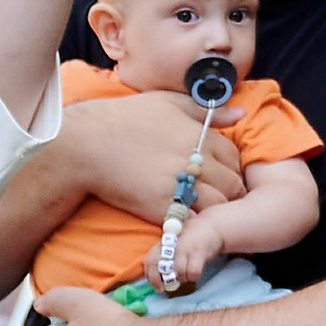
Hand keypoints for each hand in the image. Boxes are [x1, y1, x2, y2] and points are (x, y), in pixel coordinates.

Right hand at [57, 95, 239, 225]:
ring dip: (214, 208)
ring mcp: (178, 186)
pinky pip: (193, 221)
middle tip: (216, 194)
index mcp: (198, 134)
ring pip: (218, 206)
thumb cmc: (124, 118)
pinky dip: (194, 222)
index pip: (234, 156)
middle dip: (229, 190)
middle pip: (232, 183)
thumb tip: (240, 114)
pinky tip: (186, 217)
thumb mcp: (168, 102)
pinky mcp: (161, 207)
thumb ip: (206, 110)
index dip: (230, 165)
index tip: (220, 172)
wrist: (85, 144)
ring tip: (202, 208)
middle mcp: (193, 160)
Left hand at [156, 204, 240, 291]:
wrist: (213, 226)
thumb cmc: (192, 237)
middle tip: (163, 289)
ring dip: (181, 278)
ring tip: (186, 276)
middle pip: (156, 264)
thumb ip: (166, 256)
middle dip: (157, 280)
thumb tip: (160, 277)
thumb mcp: (176, 243)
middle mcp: (173, 245)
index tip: (155, 285)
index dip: (149, 275)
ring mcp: (185, 247)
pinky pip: (193, 272)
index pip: (149, 260)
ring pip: (177, 271)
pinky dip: (193, 276)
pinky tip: (196, 273)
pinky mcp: (199, 252)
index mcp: (164, 243)